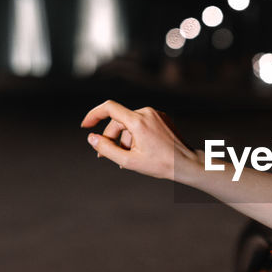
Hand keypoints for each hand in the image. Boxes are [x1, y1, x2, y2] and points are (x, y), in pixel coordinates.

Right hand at [80, 100, 197, 179]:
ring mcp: (156, 114)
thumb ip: (106, 149)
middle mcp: (147, 112)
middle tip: (104, 155)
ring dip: (124, 139)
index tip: (85, 125)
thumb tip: (91, 138)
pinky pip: (141, 123)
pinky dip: (135, 135)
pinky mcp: (161, 118)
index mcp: (138, 121)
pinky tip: (137, 150)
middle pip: (119, 120)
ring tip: (126, 157)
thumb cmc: (160, 164)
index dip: (94, 115)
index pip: (109, 107)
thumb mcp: (128, 161)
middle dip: (111, 137)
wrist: (186, 163)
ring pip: (129, 123)